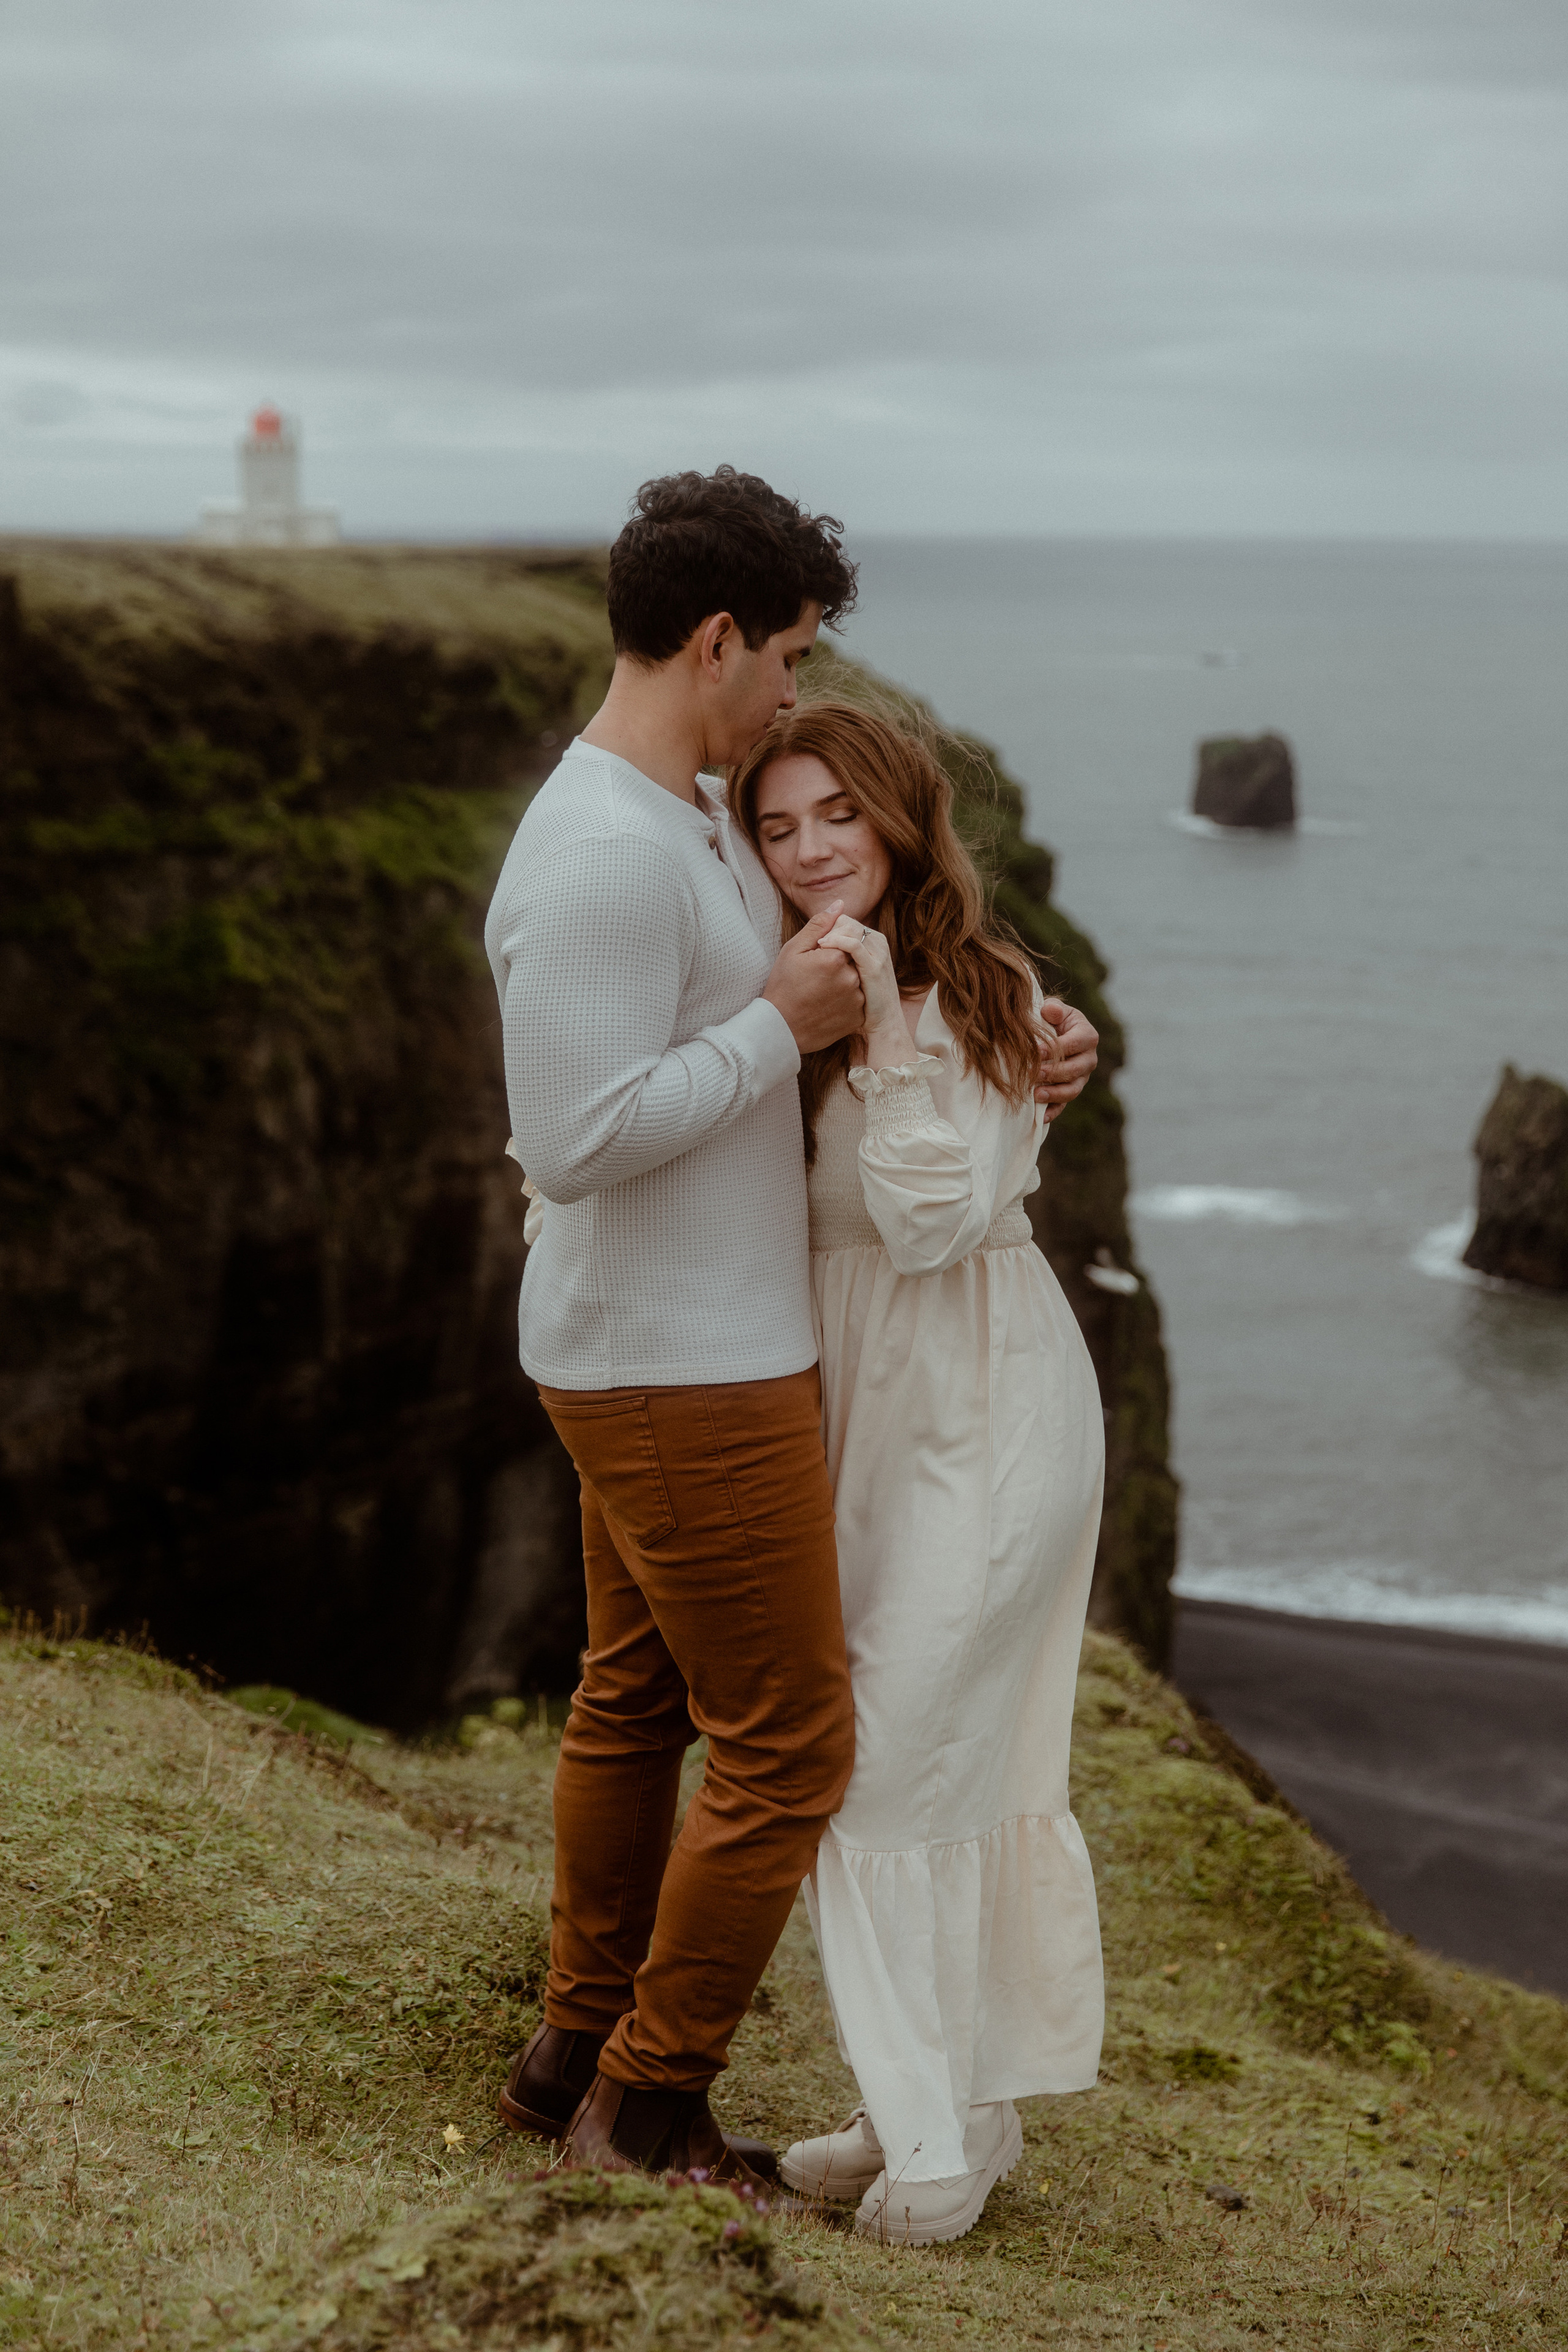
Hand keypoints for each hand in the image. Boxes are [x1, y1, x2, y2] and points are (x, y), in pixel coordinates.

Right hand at [762, 902, 865, 1053]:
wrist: (780, 1029)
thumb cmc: (783, 986)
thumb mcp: (793, 950)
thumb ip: (819, 925)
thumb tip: (840, 905)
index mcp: (836, 957)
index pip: (845, 940)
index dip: (830, 948)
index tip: (817, 961)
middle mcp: (851, 977)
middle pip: (853, 959)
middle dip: (839, 964)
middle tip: (818, 978)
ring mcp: (856, 999)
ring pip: (858, 980)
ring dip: (845, 982)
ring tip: (821, 992)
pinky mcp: (858, 1017)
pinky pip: (859, 1000)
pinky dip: (848, 1000)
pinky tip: (828, 1004)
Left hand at [818, 915, 908, 1066]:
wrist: (882, 1025)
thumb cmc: (866, 1000)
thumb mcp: (855, 973)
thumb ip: (847, 952)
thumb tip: (838, 932)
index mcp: (872, 942)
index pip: (846, 922)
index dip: (828, 929)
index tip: (813, 946)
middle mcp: (877, 943)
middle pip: (848, 922)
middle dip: (828, 930)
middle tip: (813, 946)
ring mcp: (877, 954)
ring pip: (851, 929)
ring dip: (830, 934)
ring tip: (815, 948)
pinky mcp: (873, 967)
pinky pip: (853, 945)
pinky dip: (836, 942)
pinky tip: (822, 948)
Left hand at [1036, 998, 1097, 1120]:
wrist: (1050, 1034)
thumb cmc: (1050, 1019)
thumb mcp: (1053, 1010)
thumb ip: (1053, 1009)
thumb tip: (1050, 1011)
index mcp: (1087, 1036)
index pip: (1075, 1044)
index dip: (1055, 1048)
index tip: (1035, 1051)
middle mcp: (1089, 1059)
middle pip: (1075, 1070)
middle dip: (1054, 1072)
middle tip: (1034, 1073)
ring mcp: (1081, 1078)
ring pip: (1073, 1090)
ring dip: (1055, 1094)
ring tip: (1036, 1095)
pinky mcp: (1070, 1091)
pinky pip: (1064, 1105)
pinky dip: (1053, 1111)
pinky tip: (1040, 1116)